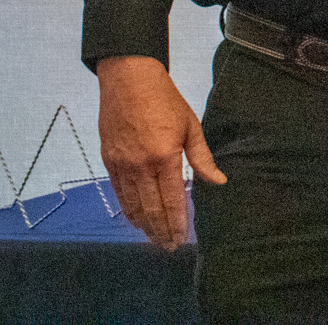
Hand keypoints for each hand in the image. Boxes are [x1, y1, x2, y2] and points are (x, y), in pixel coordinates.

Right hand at [96, 55, 225, 249]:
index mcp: (165, 156)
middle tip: (169, 248)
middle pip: (151, 208)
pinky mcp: (109, 161)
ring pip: (133, 205)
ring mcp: (122, 165)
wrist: (129, 80)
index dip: (178, 222)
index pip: (172, 199)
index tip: (182, 239)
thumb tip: (218, 181)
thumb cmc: (165, 100)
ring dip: (144, 225)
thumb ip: (202, 158)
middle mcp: (141, 165)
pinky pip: (119, 193)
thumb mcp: (191, 125)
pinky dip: (128, 210)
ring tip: (155, 240)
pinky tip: (136, 220)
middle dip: (161, 231)